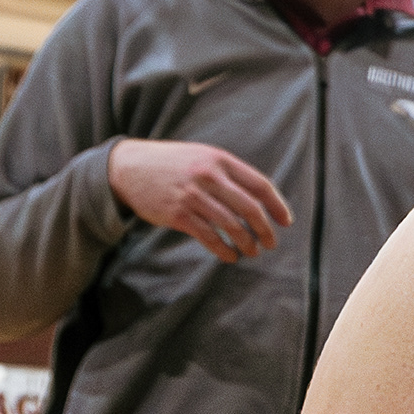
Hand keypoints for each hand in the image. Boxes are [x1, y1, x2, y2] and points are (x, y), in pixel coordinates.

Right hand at [108, 138, 291, 263]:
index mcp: (220, 160)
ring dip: (246, 243)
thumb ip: (227, 173)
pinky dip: (224, 250)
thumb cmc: (171, 164)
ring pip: (232, 225)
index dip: (277, 205)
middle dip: (265, 230)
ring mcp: (193, 196)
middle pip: (250, 208)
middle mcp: (209, 176)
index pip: (260, 184)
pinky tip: (230, 256)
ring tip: (252, 252)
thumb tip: (257, 198)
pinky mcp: (178, 214)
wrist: (128, 168)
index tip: (285, 222)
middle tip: (271, 243)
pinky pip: (209, 237)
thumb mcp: (202, 157)